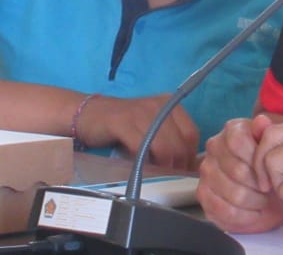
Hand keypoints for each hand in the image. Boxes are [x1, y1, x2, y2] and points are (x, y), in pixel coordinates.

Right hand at [74, 94, 200, 170]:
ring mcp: (141, 112)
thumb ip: (169, 138)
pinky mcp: (122, 122)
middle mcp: (159, 106)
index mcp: (169, 105)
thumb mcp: (152, 127)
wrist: (90, 114)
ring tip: (159, 175)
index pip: (191, 133)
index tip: (186, 170)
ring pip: (164, 145)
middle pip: (180, 141)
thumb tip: (189, 163)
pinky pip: (141, 146)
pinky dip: (145, 161)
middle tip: (172, 177)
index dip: (191, 155)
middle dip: (179, 164)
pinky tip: (141, 167)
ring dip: (164, 166)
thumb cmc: (124, 126)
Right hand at [198, 114, 282, 232]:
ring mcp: (206, 172)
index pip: (238, 142)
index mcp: (232, 130)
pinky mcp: (203, 196)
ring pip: (234, 193)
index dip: (258, 161)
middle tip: (270, 189)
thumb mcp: (277, 146)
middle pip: (238, 170)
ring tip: (264, 199)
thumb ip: (269, 133)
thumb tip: (261, 121)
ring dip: (255, 201)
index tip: (272, 171)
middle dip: (260, 184)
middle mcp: (214, 148)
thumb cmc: (273, 165)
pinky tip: (254, 211)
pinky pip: (225, 211)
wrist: (270, 189)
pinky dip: (245, 216)